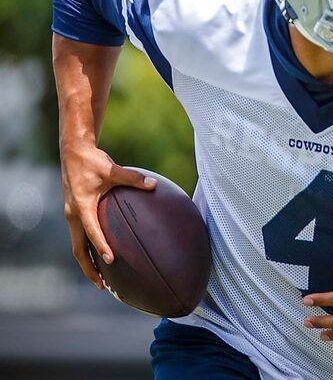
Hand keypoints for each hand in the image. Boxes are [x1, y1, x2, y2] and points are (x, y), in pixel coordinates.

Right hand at [60, 144, 156, 288]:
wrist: (74, 152)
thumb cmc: (93, 161)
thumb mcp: (113, 169)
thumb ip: (134, 178)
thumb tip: (154, 185)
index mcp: (81, 206)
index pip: (92, 232)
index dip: (101, 247)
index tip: (111, 261)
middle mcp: (74, 214)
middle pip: (78, 249)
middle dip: (89, 268)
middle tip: (103, 285)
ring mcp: (72, 215)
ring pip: (78, 245)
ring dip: (88, 263)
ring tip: (102, 280)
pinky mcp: (75, 213)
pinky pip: (81, 236)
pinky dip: (90, 249)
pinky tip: (104, 256)